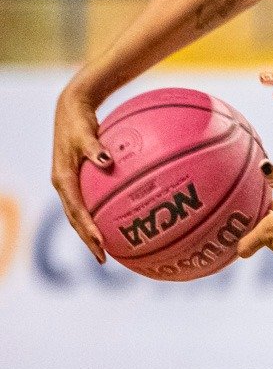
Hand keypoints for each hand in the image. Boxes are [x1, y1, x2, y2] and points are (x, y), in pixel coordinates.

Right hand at [51, 88, 112, 262]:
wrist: (71, 110)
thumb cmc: (79, 120)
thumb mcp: (85, 132)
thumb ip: (95, 147)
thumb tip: (106, 160)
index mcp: (62, 178)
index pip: (75, 210)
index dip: (87, 227)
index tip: (100, 242)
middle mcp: (63, 184)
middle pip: (75, 219)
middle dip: (88, 239)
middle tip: (103, 258)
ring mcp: (69, 184)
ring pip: (78, 215)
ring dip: (90, 233)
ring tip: (106, 251)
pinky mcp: (76, 180)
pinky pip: (86, 203)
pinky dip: (96, 216)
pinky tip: (114, 223)